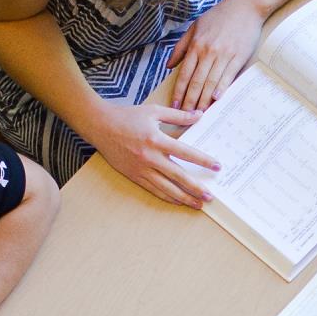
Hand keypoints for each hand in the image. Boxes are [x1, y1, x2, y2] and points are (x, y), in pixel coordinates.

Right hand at [92, 101, 223, 207]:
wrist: (100, 126)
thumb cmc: (127, 116)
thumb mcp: (154, 111)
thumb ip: (178, 115)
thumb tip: (199, 115)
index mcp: (156, 139)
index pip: (186, 152)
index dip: (203, 160)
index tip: (217, 167)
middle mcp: (149, 157)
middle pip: (178, 176)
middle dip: (196, 187)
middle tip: (211, 196)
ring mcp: (141, 169)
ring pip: (166, 188)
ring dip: (184, 197)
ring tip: (198, 204)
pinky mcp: (134, 175)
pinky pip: (153, 189)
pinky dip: (167, 197)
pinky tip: (178, 201)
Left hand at [167, 0, 264, 114]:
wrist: (245, 6)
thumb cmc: (219, 16)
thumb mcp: (195, 27)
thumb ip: (181, 47)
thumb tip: (169, 66)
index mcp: (196, 45)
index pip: (184, 74)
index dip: (178, 92)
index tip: (174, 106)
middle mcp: (208, 52)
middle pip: (196, 82)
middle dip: (189, 102)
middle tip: (185, 116)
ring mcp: (224, 55)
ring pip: (210, 83)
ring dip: (203, 100)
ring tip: (199, 113)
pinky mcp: (238, 57)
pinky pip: (228, 77)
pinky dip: (220, 89)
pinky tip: (215, 100)